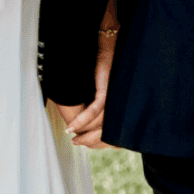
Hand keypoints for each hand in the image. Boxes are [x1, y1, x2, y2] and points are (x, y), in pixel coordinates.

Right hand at [55, 32, 116, 148]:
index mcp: (120, 109)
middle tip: (76, 143)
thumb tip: (87, 120)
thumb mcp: (100, 90)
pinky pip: (94, 111)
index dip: (100, 141)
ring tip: (73, 138)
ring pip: (99, 125)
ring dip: (84, 133)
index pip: (112, 132)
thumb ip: (97, 105)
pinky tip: (73, 128)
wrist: (108, 48)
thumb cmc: (104, 68)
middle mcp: (119, 107)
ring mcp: (114, 101)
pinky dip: (82, 120)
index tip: (86, 144)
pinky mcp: (106, 93)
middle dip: (90, 141)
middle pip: (106, 133)